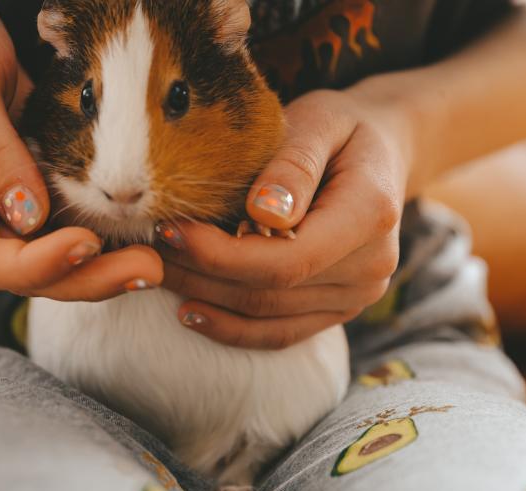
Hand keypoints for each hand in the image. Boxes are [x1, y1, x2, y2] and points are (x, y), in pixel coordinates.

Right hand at [0, 0, 160, 299]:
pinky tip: (141, 242)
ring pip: (44, 265)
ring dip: (97, 272)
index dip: (32, 265)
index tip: (86, 243)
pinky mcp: (24, 196)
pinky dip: (99, 246)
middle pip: (17, 276)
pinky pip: (59, 235)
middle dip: (81, 280)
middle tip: (145, 269)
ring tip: (151, 265)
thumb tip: (29, 216)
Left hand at [158, 88, 409, 348]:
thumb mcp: (319, 121)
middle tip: (146, 252)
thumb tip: (264, 214)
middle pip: (270, 292)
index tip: (170, 232)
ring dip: (205, 299)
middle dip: (200, 275)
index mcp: (370, 215)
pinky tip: (189, 311)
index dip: (221, 255)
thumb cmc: (339, 128)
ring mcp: (357, 295)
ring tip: (156, 274)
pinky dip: (232, 328)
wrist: (380, 150)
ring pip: (268, 317)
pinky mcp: (337, 309)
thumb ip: (293, 165)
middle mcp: (371, 267)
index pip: (286, 259)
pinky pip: (280, 333)